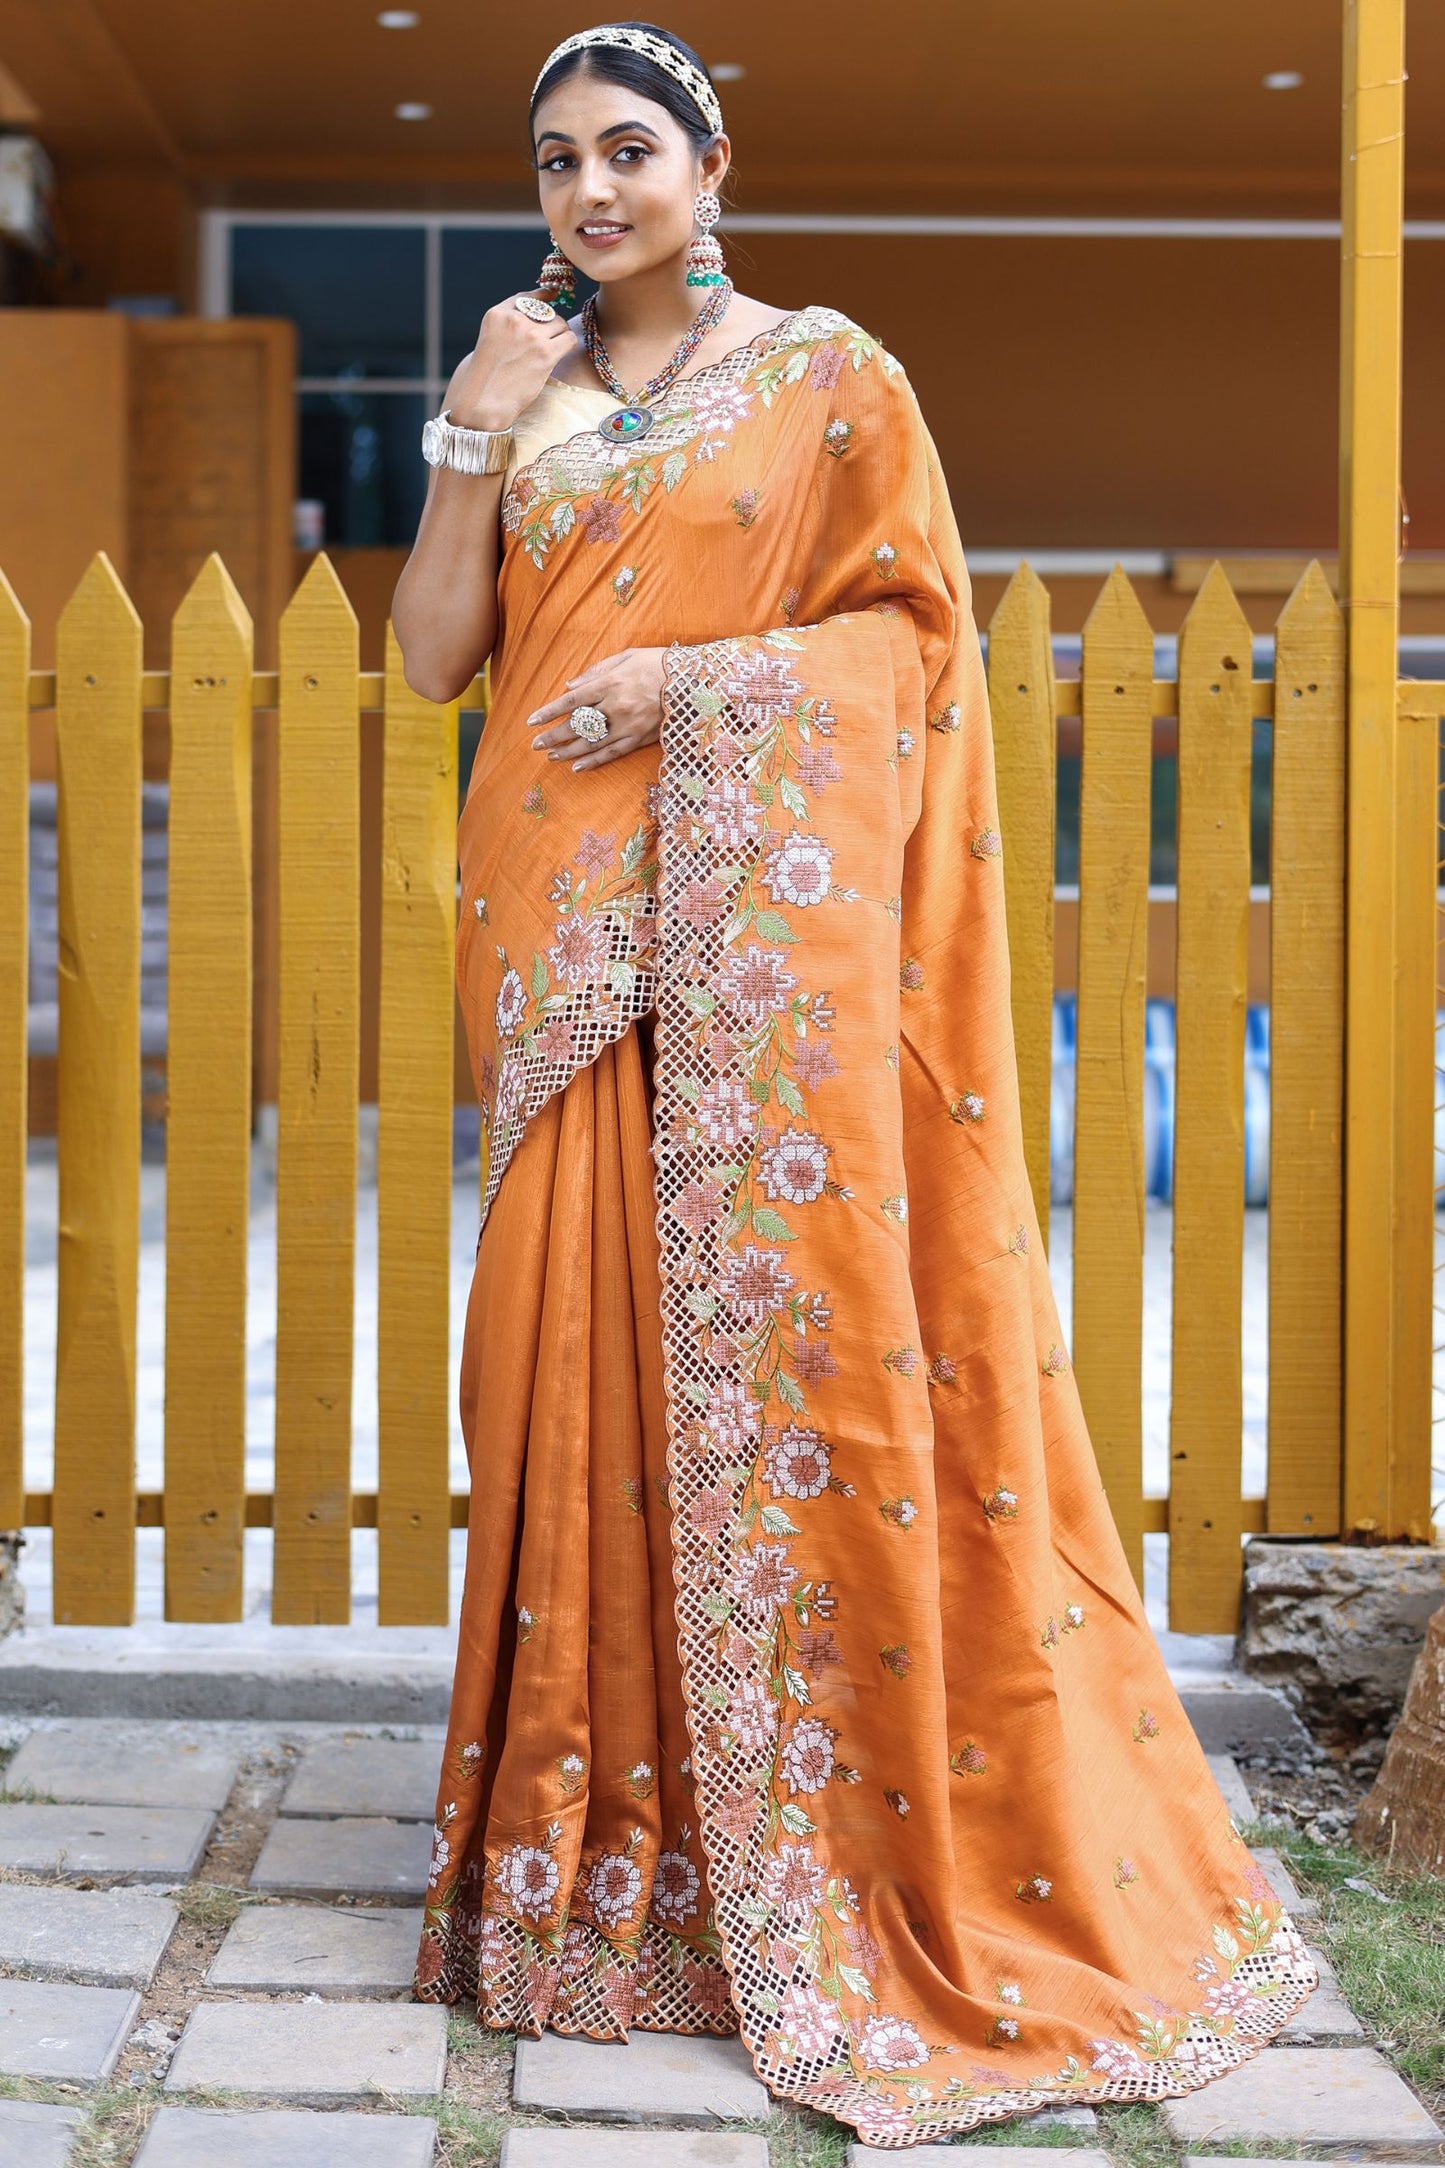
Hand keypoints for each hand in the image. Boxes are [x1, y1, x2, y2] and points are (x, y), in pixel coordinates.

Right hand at [448, 292, 575, 431]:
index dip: (542, 297)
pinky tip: (561, 354)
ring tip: (552, 350)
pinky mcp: (545, 353)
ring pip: (561, 324)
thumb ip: (510, 325)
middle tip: (546, 342)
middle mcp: (514, 320)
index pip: (526, 298)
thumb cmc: (486, 377)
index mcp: (497, 314)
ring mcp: (531, 336)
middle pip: (547, 312)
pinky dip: (568, 344)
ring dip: (560, 335)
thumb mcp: (491, 340)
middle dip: (550, 325)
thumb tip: (543, 310)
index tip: (552, 296)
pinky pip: (569, 339)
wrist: (484, 401)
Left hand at [528, 648, 667, 771]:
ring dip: (569, 751)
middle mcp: (616, 706)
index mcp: (610, 683)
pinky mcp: (641, 738)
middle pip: (578, 725)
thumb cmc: (658, 663)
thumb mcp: (626, 656)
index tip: (532, 721)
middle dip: (554, 736)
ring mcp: (628, 725)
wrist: (694, 680)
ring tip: (551, 756)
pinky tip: (577, 767)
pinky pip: (613, 753)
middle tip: (536, 744)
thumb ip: (596, 671)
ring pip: (592, 743)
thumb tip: (569, 686)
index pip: (572, 701)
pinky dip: (594, 761)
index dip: (549, 712)